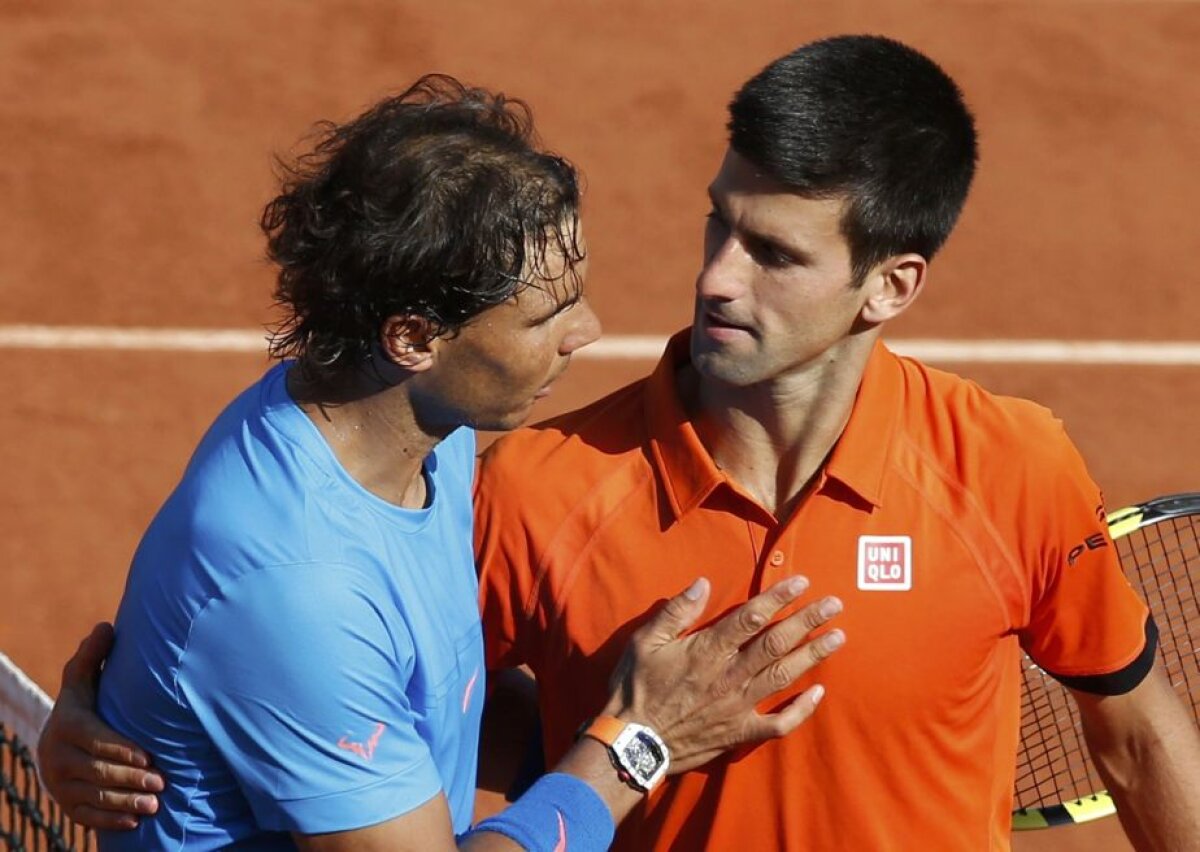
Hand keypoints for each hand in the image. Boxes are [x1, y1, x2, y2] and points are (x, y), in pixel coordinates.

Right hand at [37, 623, 164, 829]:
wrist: (62, 737)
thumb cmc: (87, 702)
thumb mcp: (86, 678)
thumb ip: (93, 655)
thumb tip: (106, 626)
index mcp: (67, 725)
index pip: (95, 740)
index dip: (121, 749)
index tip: (149, 755)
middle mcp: (58, 756)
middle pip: (97, 772)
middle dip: (130, 778)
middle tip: (161, 782)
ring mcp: (60, 783)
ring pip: (93, 797)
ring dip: (125, 802)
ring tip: (155, 804)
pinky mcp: (66, 803)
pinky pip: (86, 817)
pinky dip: (111, 819)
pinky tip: (136, 821)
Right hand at [603, 576, 842, 772]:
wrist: (632, 742)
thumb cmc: (635, 688)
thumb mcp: (644, 642)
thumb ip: (676, 612)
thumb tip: (703, 583)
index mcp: (707, 651)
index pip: (750, 618)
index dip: (778, 598)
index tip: (801, 582)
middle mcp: (729, 675)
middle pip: (776, 643)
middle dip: (808, 621)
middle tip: (835, 605)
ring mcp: (738, 706)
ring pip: (783, 677)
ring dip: (813, 656)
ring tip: (838, 638)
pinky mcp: (739, 733)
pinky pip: (778, 724)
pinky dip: (802, 710)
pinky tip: (819, 693)